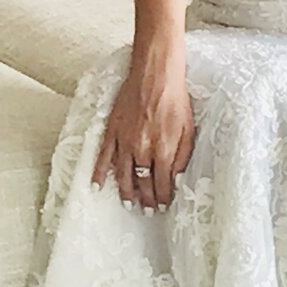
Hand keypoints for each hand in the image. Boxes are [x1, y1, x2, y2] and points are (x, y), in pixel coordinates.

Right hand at [92, 61, 194, 209]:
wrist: (156, 74)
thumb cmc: (176, 99)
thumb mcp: (189, 129)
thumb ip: (183, 156)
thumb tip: (177, 179)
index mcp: (164, 149)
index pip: (162, 183)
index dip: (163, 198)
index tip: (163, 207)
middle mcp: (143, 148)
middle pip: (143, 182)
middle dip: (146, 199)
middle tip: (147, 211)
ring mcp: (125, 141)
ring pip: (123, 174)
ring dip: (126, 192)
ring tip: (129, 204)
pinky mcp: (113, 130)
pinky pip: (103, 157)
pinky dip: (99, 173)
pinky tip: (97, 186)